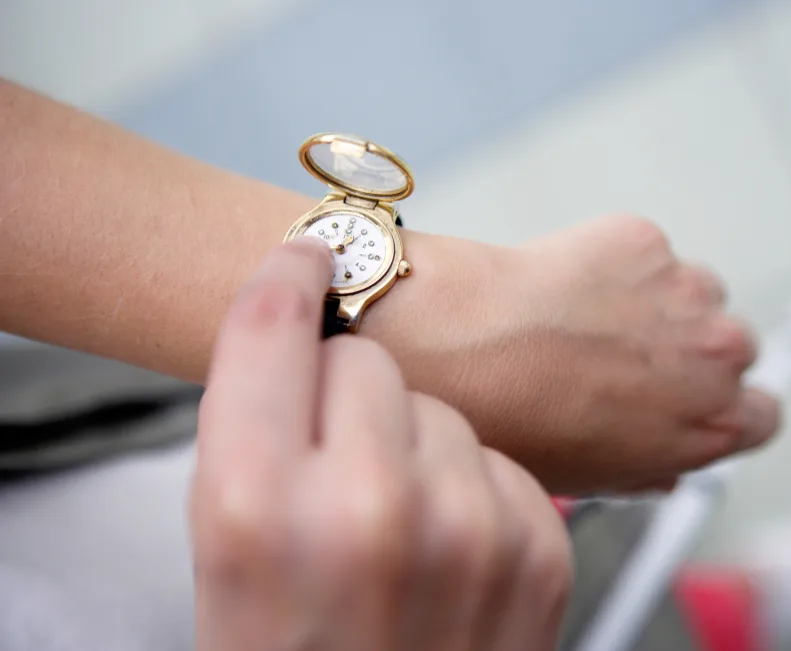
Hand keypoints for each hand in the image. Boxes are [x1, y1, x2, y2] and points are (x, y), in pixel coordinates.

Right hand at [190, 240, 571, 650]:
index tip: (305, 261)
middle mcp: (370, 506)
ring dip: (416, 443)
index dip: (287, 280)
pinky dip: (475, 485)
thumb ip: (256, 432)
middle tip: (334, 466)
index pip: (273, 329)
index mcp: (260, 506)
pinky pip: (500, 455)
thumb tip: (304, 325)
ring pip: (442, 405)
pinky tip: (451, 548)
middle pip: (368, 359)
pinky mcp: (541, 543)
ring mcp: (471, 525)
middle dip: (347, 397)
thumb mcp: (224, 553)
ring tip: (396, 527)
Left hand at [367, 214, 780, 493]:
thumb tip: (660, 464)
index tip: (689, 400)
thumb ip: (649, 468)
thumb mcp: (593, 478)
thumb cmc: (521, 426)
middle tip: (624, 358)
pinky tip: (564, 286)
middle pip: (730, 348)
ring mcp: (687, 289)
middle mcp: (721, 354)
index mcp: (718, 424)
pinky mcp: (646, 240)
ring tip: (587, 320)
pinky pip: (642, 253)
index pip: (761, 414)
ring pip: (690, 293)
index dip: (722, 407)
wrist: (469, 352)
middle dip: (689, 351)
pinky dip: (613, 264)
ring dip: (656, 303)